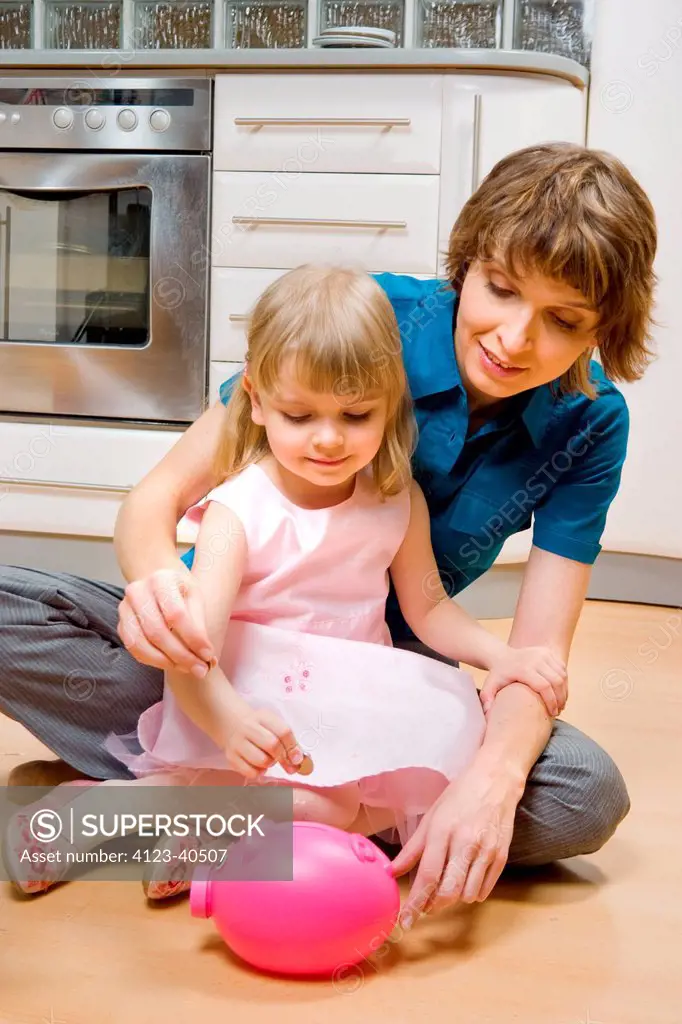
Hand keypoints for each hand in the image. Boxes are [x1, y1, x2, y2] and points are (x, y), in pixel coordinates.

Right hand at [118, 567, 214, 678]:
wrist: (158, 580)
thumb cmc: (180, 591)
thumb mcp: (195, 598)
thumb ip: (199, 626)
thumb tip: (207, 659)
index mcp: (161, 580)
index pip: (176, 614)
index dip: (192, 638)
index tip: (208, 655)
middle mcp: (137, 591)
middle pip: (157, 631)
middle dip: (181, 655)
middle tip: (200, 669)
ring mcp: (125, 608)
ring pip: (140, 643)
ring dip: (166, 661)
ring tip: (187, 668)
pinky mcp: (121, 624)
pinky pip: (134, 648)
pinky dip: (153, 660)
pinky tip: (171, 663)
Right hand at [223, 698, 305, 779]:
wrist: (232, 724)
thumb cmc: (259, 728)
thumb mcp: (273, 725)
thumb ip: (288, 741)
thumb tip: (298, 761)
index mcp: (263, 717)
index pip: (283, 731)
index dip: (293, 747)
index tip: (298, 758)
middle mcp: (248, 727)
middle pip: (272, 745)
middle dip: (283, 757)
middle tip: (287, 762)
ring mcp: (237, 742)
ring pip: (261, 761)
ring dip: (270, 764)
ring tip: (268, 759)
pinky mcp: (231, 757)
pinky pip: (251, 772)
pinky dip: (259, 772)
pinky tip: (259, 765)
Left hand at [390, 762, 523, 925]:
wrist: (495, 782)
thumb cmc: (459, 798)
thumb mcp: (430, 818)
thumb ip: (412, 849)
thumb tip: (391, 871)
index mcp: (442, 831)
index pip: (427, 876)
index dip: (415, 903)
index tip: (406, 921)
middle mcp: (465, 843)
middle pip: (448, 892)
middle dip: (434, 906)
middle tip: (425, 906)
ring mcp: (486, 851)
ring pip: (467, 895)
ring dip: (453, 899)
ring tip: (446, 886)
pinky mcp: (501, 857)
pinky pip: (484, 890)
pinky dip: (471, 892)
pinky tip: (464, 880)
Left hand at [481, 645, 567, 716]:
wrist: (501, 656)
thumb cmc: (498, 676)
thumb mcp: (489, 687)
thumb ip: (487, 700)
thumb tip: (487, 714)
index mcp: (523, 668)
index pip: (544, 686)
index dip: (551, 701)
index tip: (552, 713)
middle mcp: (535, 658)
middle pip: (556, 681)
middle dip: (560, 698)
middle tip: (559, 710)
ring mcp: (543, 653)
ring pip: (561, 675)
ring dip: (564, 691)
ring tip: (561, 704)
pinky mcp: (548, 651)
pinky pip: (562, 668)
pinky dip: (564, 682)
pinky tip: (560, 692)